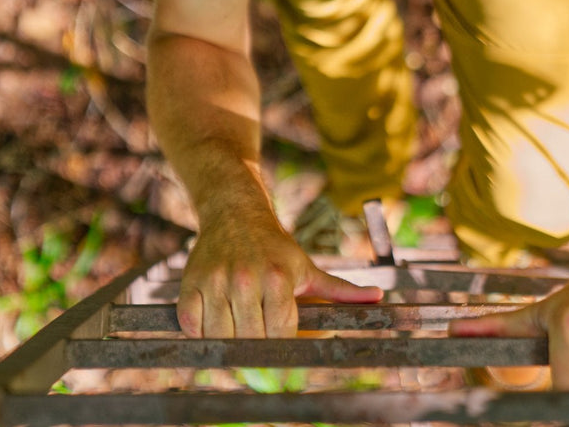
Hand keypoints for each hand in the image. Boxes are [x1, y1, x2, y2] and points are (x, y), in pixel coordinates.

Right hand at [177, 208, 382, 337]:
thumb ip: (340, 290)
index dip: (282, 350)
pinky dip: (201, 332)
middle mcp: (245, 279)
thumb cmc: (275, 246)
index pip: (280, 334)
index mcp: (278, 278)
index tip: (283, 356)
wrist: (234, 211)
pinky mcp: (190, 284)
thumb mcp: (308, 267)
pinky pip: (192, 326)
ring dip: (229, 344)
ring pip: (220, 338)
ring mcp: (216, 282)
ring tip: (240, 334)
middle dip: (257, 351)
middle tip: (260, 350)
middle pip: (250, 341)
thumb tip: (378, 299)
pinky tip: (216, 323)